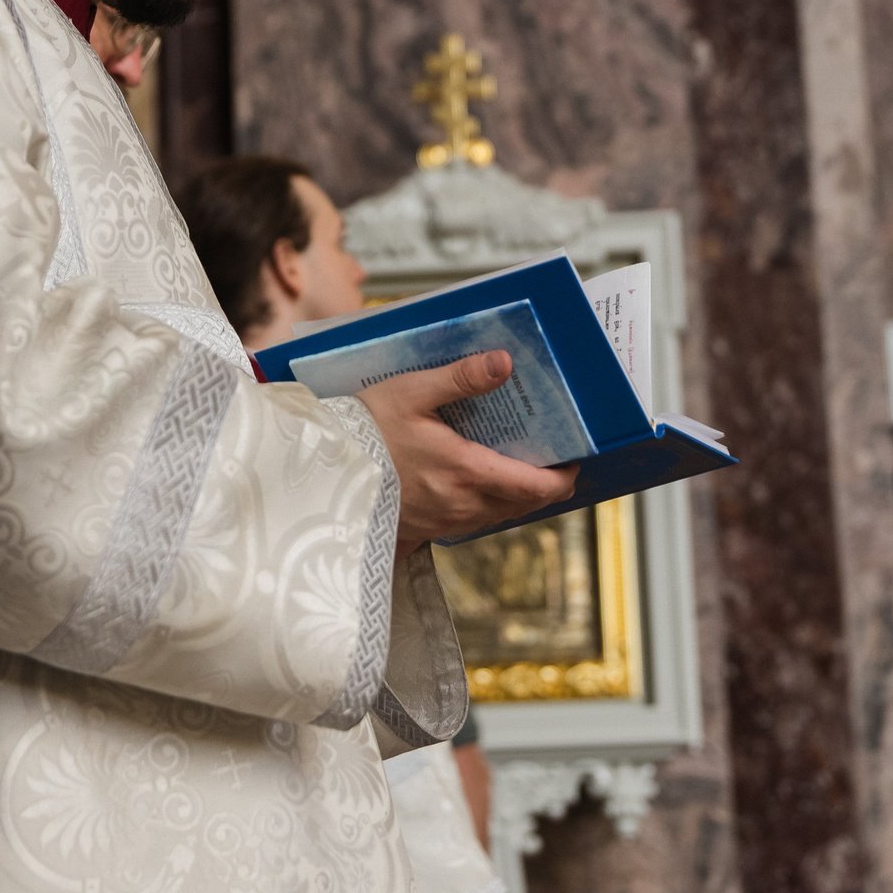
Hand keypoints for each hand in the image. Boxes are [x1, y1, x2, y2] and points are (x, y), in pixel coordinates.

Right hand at [357, 352, 580, 557]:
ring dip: (514, 493)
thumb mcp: (410, 393)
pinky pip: (472, 520)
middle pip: (525, 504)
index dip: (564, 476)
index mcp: (468, 473)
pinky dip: (486, 501)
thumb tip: (503, 362)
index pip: (539, 488)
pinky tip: (474, 477)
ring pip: (500, 514)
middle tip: (548, 453)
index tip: (574, 458)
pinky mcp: (426, 530)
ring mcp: (445, 523)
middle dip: (543, 482)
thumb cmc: (362, 433)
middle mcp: (464, 506)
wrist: (318, 478)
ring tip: (514, 461)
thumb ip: (460, 378)